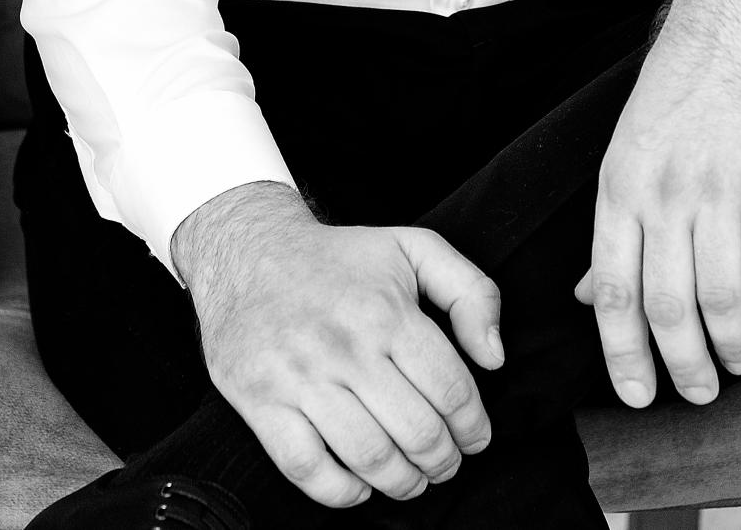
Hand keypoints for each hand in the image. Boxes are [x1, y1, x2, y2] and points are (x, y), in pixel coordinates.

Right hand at [172, 182, 503, 509]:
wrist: (246, 252)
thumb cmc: (339, 259)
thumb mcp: (413, 249)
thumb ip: (472, 291)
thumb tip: (494, 358)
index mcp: (387, 309)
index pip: (451, 390)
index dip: (474, 426)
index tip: (476, 438)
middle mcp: (345, 345)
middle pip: (417, 432)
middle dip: (443, 461)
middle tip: (446, 464)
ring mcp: (299, 376)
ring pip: (369, 458)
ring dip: (403, 483)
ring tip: (413, 479)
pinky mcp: (261, 401)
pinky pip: (308, 470)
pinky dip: (343, 492)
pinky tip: (360, 484)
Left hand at [575, 0, 740, 407]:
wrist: (734, 22)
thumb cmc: (679, 92)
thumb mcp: (626, 151)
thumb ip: (615, 227)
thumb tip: (587, 298)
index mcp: (620, 188)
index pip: (611, 292)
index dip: (622, 355)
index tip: (638, 397)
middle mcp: (664, 193)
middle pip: (667, 308)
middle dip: (684, 367)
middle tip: (701, 392)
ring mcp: (720, 188)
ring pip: (722, 298)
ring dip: (735, 347)